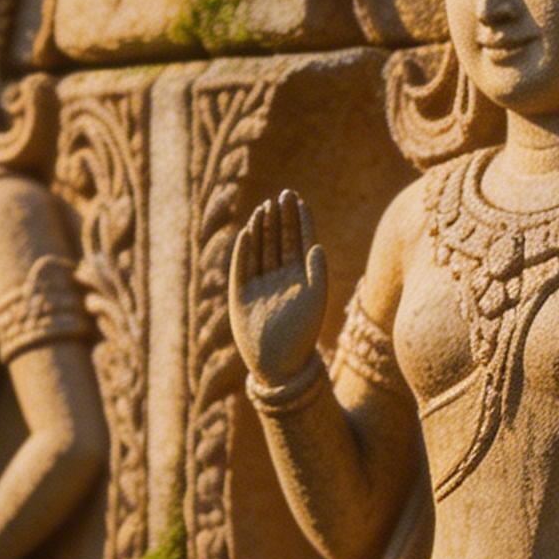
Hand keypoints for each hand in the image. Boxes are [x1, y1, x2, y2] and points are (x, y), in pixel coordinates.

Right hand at [229, 190, 328, 388]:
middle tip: (282, 195)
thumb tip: (317, 245)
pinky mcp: (241, 294)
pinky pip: (242, 267)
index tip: (299, 200)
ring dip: (263, 229)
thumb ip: (317, 272)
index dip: (299, 221)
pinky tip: (247, 232)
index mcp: (302, 277)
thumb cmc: (303, 334)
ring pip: (262, 249)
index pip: (301, 241)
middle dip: (281, 218)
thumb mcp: (316, 300)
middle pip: (280, 240)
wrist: (280, 363)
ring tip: (265, 208)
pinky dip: (244, 250)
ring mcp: (260, 285)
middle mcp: (281, 278)